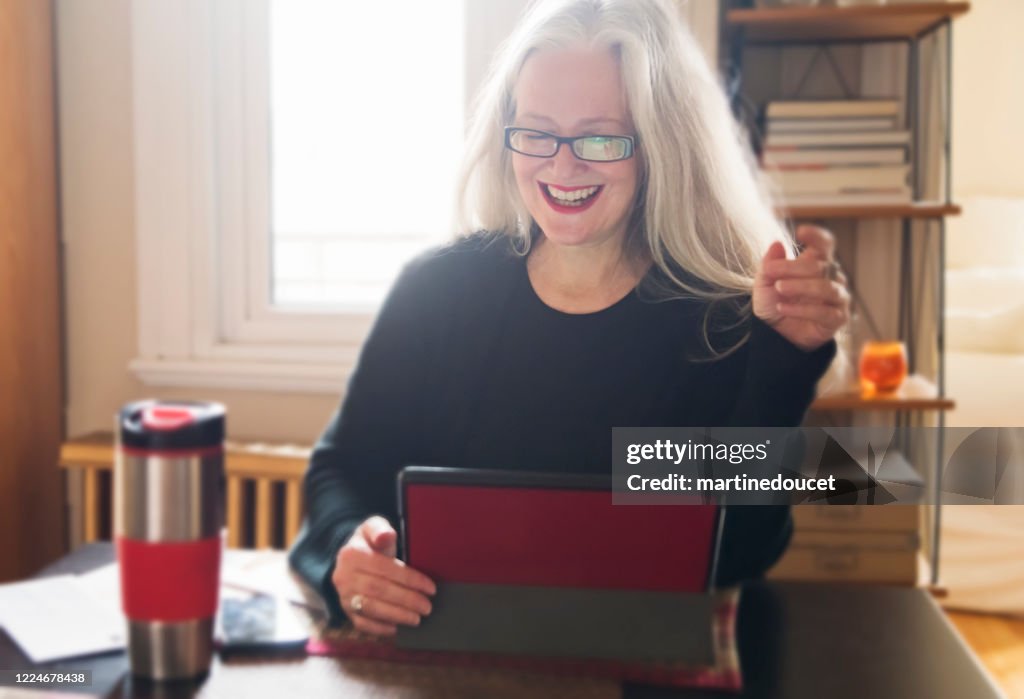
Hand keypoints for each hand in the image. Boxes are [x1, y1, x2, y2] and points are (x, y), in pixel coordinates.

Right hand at [332, 515, 435, 636]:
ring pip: (371, 609)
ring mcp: (343, 596)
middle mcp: (344, 576)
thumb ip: (380, 529)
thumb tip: (387, 535)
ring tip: (417, 618)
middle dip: (407, 600)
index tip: (430, 588)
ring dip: (396, 615)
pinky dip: (380, 628)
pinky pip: (362, 623)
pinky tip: (397, 628)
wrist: (349, 558)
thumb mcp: (373, 527)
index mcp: (352, 554)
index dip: (410, 579)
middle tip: (427, 607)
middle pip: (379, 590)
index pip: (385, 568)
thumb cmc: (369, 543)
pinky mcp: (346, 611)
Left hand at [753, 225, 849, 351]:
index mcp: (816, 264)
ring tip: (780, 289)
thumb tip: (777, 244)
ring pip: (827, 287)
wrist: (775, 334)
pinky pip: (825, 312)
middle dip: (794, 267)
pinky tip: (783, 308)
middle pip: (821, 265)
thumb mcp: (764, 283)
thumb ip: (769, 265)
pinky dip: (802, 309)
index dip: (817, 236)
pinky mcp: (837, 318)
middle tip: (772, 272)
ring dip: (801, 286)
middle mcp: (831, 278)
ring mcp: (837, 298)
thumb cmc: (774, 303)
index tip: (801, 232)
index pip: (825, 245)